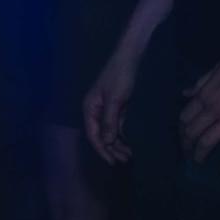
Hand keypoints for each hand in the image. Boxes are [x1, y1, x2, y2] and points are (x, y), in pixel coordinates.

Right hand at [83, 44, 141, 164]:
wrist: (129, 58)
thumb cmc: (120, 76)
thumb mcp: (116, 100)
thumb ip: (110, 121)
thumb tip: (106, 141)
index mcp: (90, 109)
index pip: (93, 135)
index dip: (102, 150)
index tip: (113, 161)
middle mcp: (95, 111)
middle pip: (100, 136)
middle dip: (111, 149)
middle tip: (125, 161)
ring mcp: (105, 109)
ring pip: (109, 132)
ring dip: (118, 144)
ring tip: (129, 155)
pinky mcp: (116, 107)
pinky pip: (116, 126)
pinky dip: (122, 136)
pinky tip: (129, 143)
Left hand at [178, 36, 219, 174]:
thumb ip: (202, 82)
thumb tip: (186, 93)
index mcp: (206, 94)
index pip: (185, 116)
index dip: (181, 128)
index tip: (182, 135)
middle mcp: (214, 109)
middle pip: (192, 132)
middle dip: (186, 144)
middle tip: (186, 153)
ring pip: (207, 142)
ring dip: (199, 155)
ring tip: (197, 162)